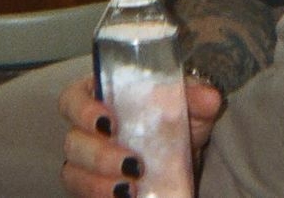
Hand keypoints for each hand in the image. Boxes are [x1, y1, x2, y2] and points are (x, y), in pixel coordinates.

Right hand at [59, 73, 223, 196]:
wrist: (183, 148)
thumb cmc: (174, 114)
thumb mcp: (188, 102)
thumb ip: (195, 96)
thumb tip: (210, 98)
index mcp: (101, 95)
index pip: (74, 98)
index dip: (83, 110)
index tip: (109, 122)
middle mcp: (87, 128)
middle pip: (73, 141)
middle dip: (99, 156)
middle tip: (131, 164)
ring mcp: (87, 162)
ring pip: (74, 173)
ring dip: (98, 184)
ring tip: (130, 189)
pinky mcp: (94, 187)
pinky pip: (85, 195)